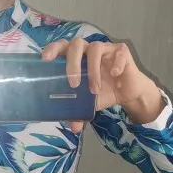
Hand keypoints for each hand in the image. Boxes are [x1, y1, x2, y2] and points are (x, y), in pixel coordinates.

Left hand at [42, 38, 164, 132]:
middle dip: (72, 63)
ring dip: (93, 70)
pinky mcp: (121, 51)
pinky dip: (116, 64)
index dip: (53, 48)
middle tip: (73, 84)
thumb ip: (78, 113)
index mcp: (76, 58)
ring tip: (94, 90)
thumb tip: (74, 127)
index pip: (62, 46)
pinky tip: (115, 75)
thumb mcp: (88, 104)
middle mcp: (88, 49)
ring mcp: (105, 48)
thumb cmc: (103, 92)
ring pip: (95, 48)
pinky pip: (118, 53)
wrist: (127, 93)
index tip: (45, 59)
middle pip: (76, 44)